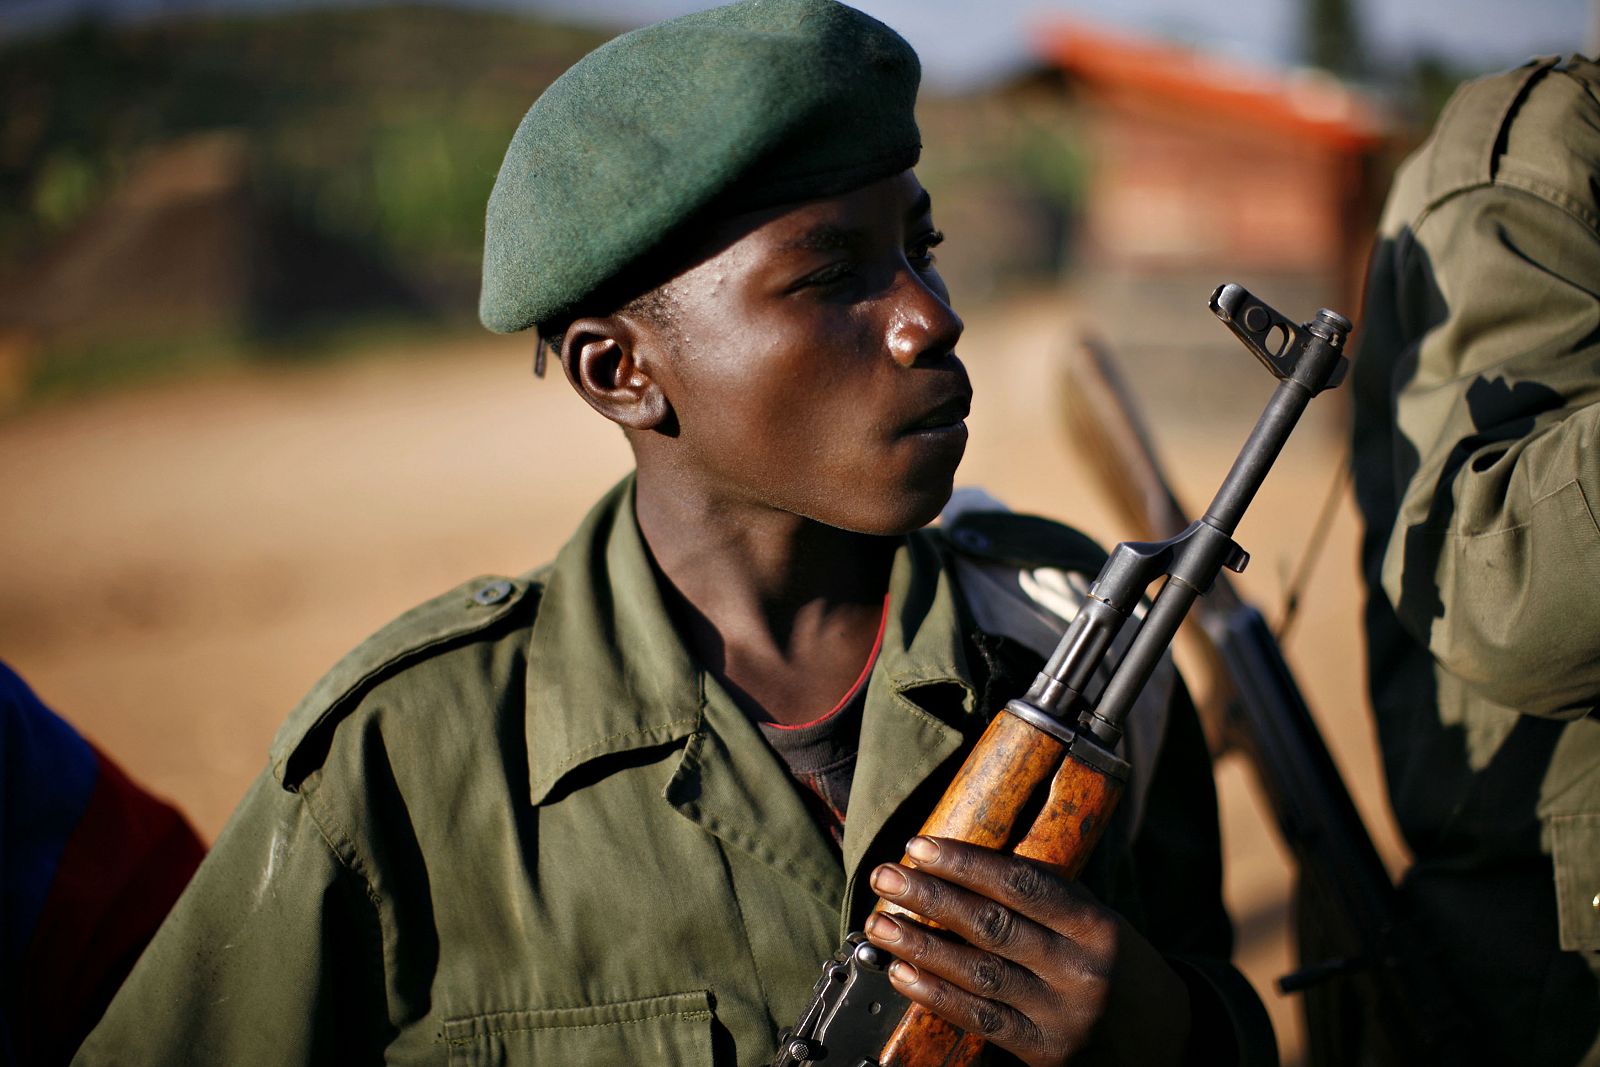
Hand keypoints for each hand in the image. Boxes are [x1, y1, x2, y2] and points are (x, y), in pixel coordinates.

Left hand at [864, 836, 1190, 1066]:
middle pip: (992, 926)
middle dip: (931, 898)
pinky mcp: (1043, 1053)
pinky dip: (936, 995)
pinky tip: (902, 973)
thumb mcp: (1100, 922)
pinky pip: (980, 1020)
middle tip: (886, 876)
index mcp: (1097, 926)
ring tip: (881, 923)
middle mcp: (1079, 971)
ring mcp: (1061, 1016)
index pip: (1022, 885)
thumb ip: (1046, 897)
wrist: (1166, 1042)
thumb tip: (966, 861)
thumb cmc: (1119, 966)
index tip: (919, 845)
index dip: (965, 863)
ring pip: (979, 974)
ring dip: (921, 946)